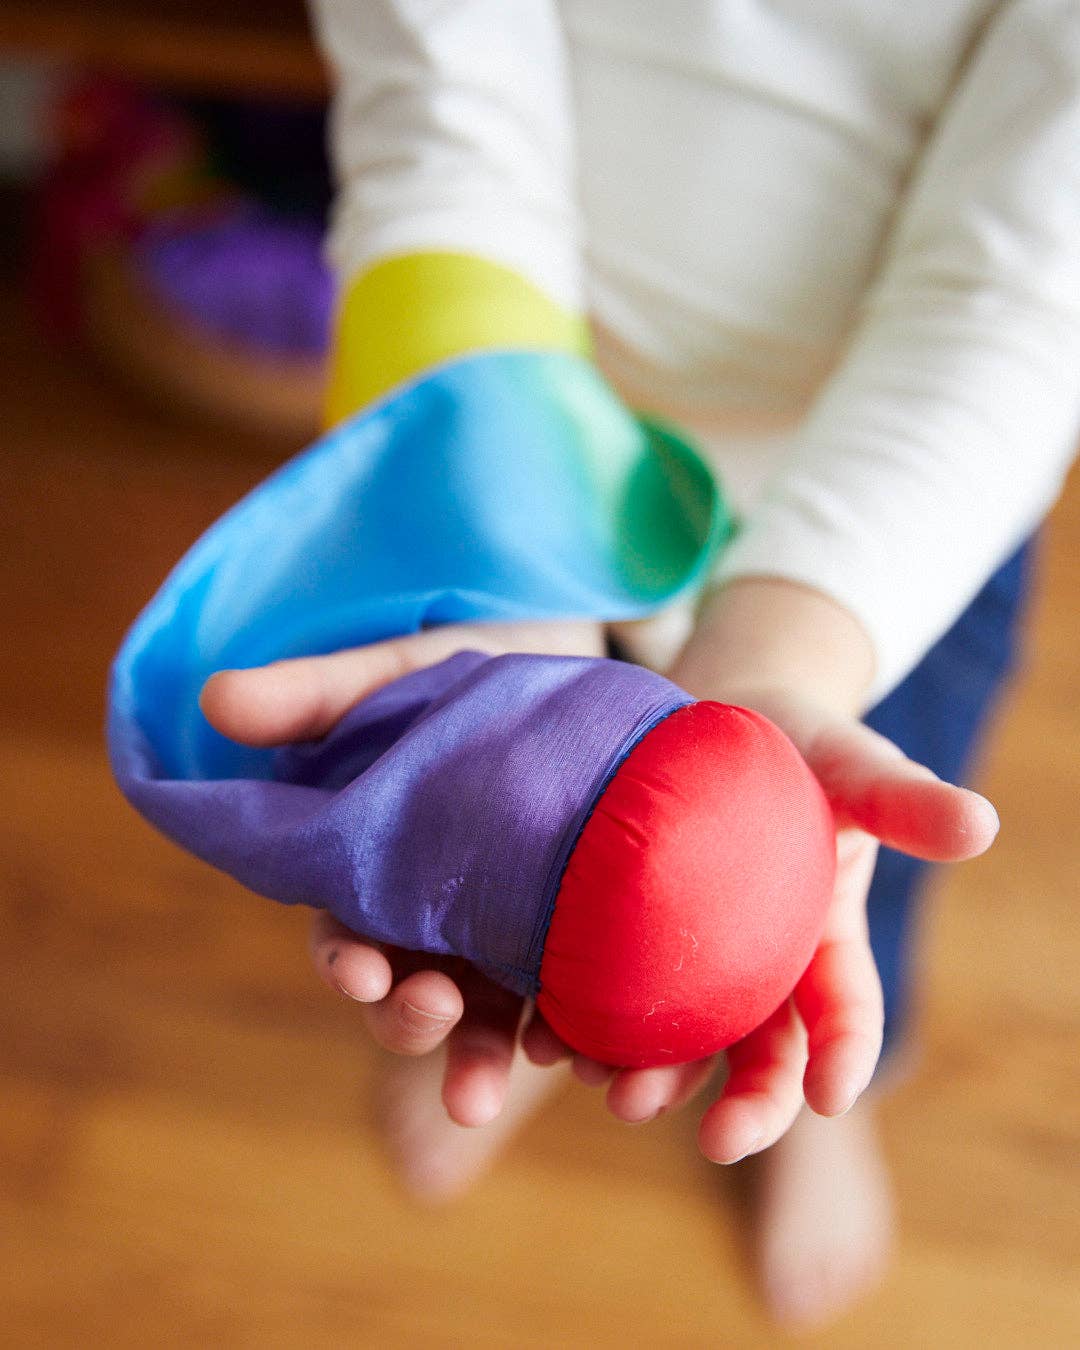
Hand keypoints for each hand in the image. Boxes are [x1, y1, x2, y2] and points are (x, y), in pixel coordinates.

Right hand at [199, 619, 604, 1127]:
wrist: (579, 678)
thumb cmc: (468, 682)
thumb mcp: (392, 677)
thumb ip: (309, 697)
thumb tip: (213, 698)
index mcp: (381, 876)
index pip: (348, 939)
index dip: (346, 963)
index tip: (359, 972)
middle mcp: (440, 923)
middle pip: (413, 996)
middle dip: (414, 1019)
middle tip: (435, 1009)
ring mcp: (509, 938)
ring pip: (489, 1020)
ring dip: (485, 1056)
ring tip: (514, 1066)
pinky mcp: (574, 939)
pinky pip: (573, 1006)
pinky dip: (577, 1034)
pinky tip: (593, 1047)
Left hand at [521, 580, 999, 1162]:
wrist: (707, 713)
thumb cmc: (795, 737)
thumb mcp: (849, 760)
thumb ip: (903, 799)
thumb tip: (986, 824)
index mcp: (823, 936)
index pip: (844, 1011)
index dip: (844, 1056)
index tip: (830, 1096)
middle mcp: (759, 964)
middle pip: (759, 1052)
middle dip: (744, 1103)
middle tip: (714, 1139)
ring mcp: (689, 957)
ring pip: (677, 1038)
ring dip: (652, 1076)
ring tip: (615, 1094)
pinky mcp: (622, 936)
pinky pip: (600, 992)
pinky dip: (575, 1020)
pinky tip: (545, 1037)